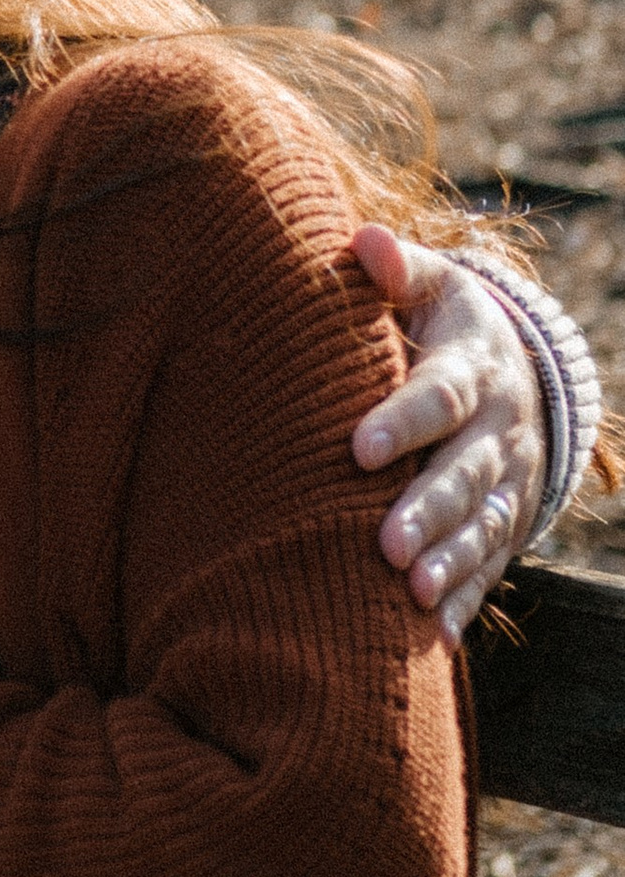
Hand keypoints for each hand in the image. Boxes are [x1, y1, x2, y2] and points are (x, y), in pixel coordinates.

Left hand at [352, 228, 547, 643]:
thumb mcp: (432, 285)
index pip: (437, 397)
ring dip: (450, 561)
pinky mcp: (504, 522)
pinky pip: (490, 565)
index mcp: (472, 368)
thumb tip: (364, 242)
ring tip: (412, 592)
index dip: (401, 422)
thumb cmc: (441, 321)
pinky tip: (434, 634)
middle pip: (463, 474)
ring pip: (482, 526)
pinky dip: (465, 600)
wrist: (518, 369)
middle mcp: (498, 430)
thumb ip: (397, 269)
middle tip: (386, 546)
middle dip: (428, 511)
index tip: (358, 449)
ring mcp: (507, 481)